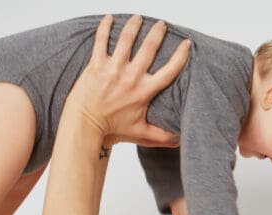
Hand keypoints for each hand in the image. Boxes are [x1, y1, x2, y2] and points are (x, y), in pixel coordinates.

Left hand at [65, 15, 190, 147]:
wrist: (85, 125)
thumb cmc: (112, 129)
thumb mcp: (140, 134)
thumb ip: (161, 136)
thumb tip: (179, 140)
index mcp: (144, 91)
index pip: (169, 70)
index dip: (180, 55)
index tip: (186, 43)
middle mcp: (131, 77)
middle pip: (149, 47)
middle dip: (157, 32)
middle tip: (161, 24)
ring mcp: (113, 69)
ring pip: (126, 39)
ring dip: (134, 25)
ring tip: (138, 18)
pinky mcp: (96, 65)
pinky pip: (101, 40)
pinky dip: (105, 27)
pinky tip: (109, 17)